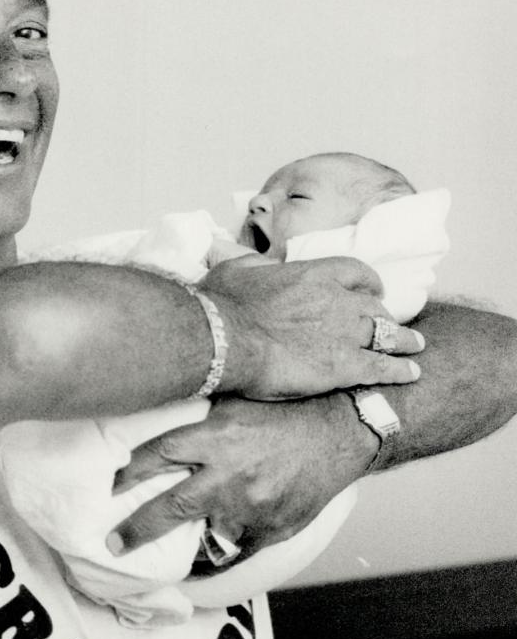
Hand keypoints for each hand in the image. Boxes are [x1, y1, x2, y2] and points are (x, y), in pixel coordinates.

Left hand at [108, 394, 377, 557]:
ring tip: (161, 554)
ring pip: (204, 537)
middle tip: (112, 545)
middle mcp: (230, 475)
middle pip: (169, 509)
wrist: (343, 429)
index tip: (107, 487)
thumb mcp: (237, 398)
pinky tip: (206, 556)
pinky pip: (238, 550)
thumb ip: (198, 412)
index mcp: (216, 437)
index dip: (126, 474)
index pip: (156, 457)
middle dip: (135, 530)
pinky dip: (222, 551)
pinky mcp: (274, 529)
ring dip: (184, 543)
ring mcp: (253, 507)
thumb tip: (155, 404)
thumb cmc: (287, 407)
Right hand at [202, 256, 423, 399]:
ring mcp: (343, 333)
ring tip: (415, 347)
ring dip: (404, 341)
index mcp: (313, 273)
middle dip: (387, 316)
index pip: (356, 272)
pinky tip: (411, 373)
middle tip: (394, 325)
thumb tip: (261, 265)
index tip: (374, 290)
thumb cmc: (223, 304)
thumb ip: (258, 266)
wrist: (224, 339)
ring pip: (387, 334)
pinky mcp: (343, 366)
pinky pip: (382, 367)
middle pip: (375, 306)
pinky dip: (400, 370)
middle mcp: (336, 300)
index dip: (369, 282)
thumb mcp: (237, 270)